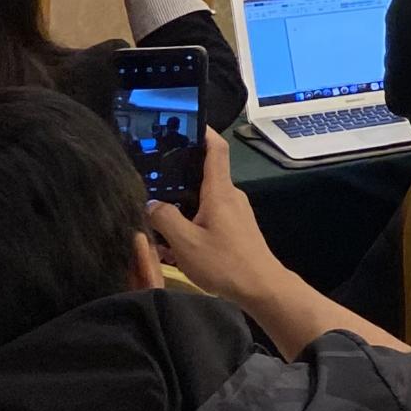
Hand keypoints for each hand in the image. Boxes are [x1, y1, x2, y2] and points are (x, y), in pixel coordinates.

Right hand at [146, 131, 289, 311]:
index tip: (186, 123)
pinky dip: (189, 223)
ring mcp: (234, 212)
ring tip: (153, 214)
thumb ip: (165, 219)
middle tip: (150, 176)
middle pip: (203, 175)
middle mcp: (230, 195)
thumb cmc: (224, 262)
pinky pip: (207, 216)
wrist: (260, 287)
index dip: (203, 132)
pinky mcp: (234, 228)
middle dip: (178, 175)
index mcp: (220, 191)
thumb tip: (152, 204)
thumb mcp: (185, 242)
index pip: (215, 149)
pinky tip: (171, 241)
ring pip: (202, 199)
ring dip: (180, 206)